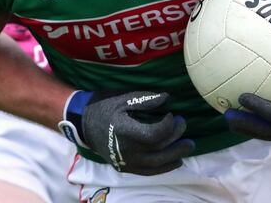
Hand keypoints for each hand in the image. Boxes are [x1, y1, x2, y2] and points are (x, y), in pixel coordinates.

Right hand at [59, 90, 194, 175]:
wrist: (82, 123)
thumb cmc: (103, 106)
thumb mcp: (122, 98)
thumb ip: (146, 99)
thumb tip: (168, 98)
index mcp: (125, 131)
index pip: (154, 134)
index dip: (168, 125)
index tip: (171, 114)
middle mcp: (126, 150)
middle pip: (159, 150)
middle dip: (176, 138)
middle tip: (184, 124)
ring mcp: (126, 161)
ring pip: (157, 164)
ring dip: (175, 155)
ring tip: (188, 146)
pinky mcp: (125, 167)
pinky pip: (148, 172)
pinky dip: (164, 168)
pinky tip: (176, 161)